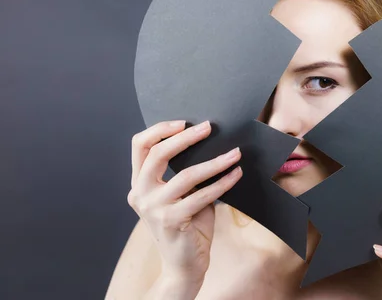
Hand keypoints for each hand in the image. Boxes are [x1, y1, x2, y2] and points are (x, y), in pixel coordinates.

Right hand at [127, 120, 242, 288]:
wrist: (185, 264)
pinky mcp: (171, 221)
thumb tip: (210, 141)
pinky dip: (222, 182)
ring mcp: (153, 208)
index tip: (184, 122)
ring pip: (185, 175)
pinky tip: (236, 174)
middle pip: (157, 154)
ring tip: (235, 153)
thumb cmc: (187, 224)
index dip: (160, 130)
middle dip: (185, 137)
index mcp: (139, 183)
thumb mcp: (181, 194)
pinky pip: (202, 195)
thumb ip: (184, 171)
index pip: (139, 146)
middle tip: (210, 127)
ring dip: (215, 161)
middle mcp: (140, 194)